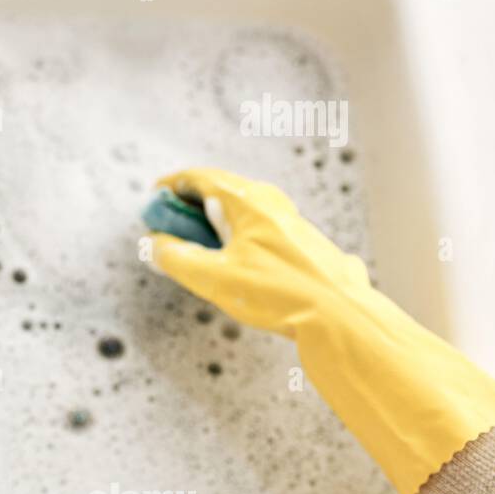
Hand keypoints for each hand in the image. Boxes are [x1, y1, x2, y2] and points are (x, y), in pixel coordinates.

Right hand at [150, 167, 371, 337]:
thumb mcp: (214, 277)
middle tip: (169, 226)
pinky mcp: (299, 242)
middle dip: (188, 206)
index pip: (199, 177)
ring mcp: (288, 221)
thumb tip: (155, 245)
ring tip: (196, 249)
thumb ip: (176, 259)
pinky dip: (233, 235)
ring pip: (240, 210)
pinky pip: (256, 227)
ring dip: (212, 223)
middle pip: (220, 191)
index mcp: (247, 200)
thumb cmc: (280, 292)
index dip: (170, 185)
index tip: (153, 198)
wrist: (341, 316)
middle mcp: (270, 202)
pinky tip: (229, 264)